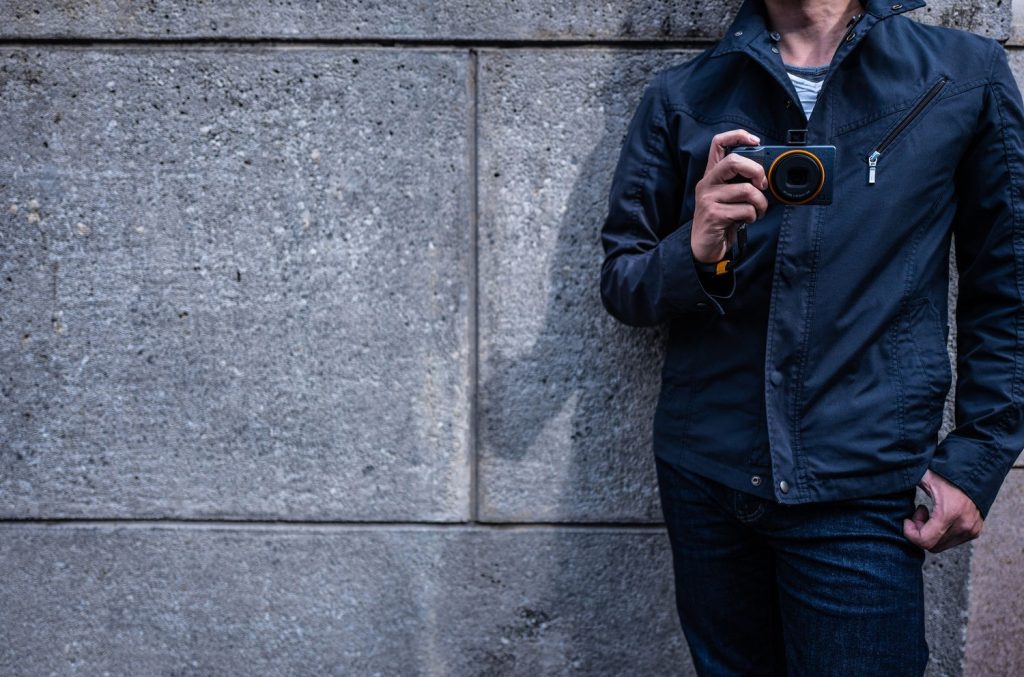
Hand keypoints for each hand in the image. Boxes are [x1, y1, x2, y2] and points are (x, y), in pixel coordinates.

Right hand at [691, 129, 769, 263]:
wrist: (705, 246)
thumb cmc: (722, 220)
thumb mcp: (730, 197)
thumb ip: (741, 183)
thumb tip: (766, 177)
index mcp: (712, 175)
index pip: (718, 143)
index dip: (737, 136)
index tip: (755, 141)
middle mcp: (707, 183)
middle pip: (733, 161)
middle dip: (756, 171)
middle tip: (762, 185)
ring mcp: (708, 199)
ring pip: (746, 190)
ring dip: (760, 203)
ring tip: (757, 211)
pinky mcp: (713, 214)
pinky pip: (745, 210)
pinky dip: (753, 216)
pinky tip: (748, 220)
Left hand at [903, 468, 983, 552]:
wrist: (973, 470)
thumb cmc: (946, 472)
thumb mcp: (923, 478)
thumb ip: (906, 482)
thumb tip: (884, 481)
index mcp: (950, 513)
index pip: (925, 541)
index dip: (910, 533)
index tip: (907, 519)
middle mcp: (964, 525)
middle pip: (932, 546)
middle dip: (920, 532)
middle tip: (918, 513)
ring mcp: (971, 530)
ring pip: (941, 546)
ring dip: (930, 533)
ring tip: (929, 513)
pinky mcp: (975, 531)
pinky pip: (951, 541)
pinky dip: (941, 533)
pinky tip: (939, 516)